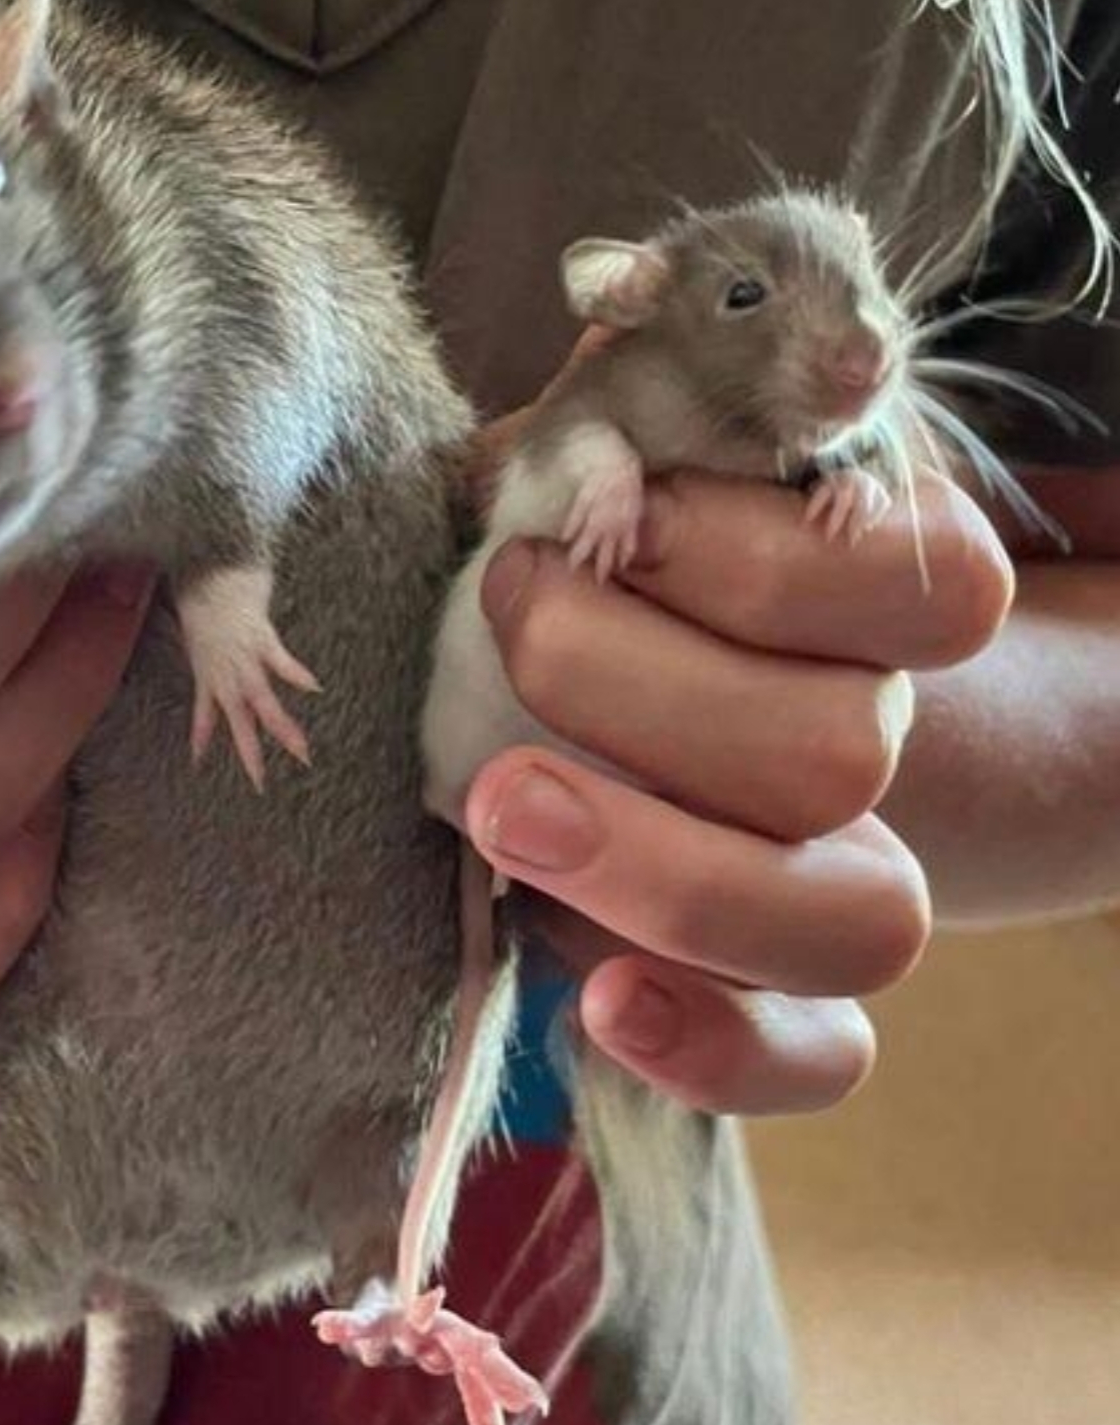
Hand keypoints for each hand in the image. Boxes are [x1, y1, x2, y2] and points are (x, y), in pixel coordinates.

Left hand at [464, 471, 1012, 1113]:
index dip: (762, 560)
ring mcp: (836, 875)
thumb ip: (610, 416)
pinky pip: (819, 1060)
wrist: (607, 688)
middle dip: (644, 685)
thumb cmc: (589, 550)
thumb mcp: (605, 456)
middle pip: (843, 748)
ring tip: (500, 804)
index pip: (925, 585)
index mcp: (864, 598)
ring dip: (664, 866)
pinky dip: (717, 1046)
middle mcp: (870, 738)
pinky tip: (595, 998)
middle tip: (511, 615)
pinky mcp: (775, 994)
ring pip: (854, 917)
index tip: (617, 517)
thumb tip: (595, 365)